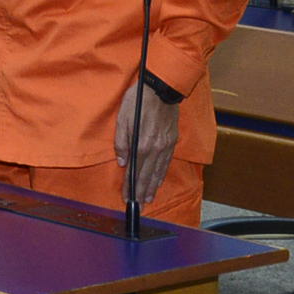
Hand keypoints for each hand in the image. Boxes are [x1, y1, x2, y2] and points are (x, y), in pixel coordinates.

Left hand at [115, 77, 181, 204]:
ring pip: (158, 172)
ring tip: (149, 198)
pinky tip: (159, 180)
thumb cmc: (138, 101)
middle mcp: (155, 150)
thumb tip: (121, 162)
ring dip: (153, 186)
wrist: (162, 89)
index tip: (127, 198)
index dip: (130, 186)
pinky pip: (167, 163)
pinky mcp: (172, 141)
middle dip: (141, 191)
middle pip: (147, 175)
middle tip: (138, 205)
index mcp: (141, 145)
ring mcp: (165, 147)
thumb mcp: (122, 118)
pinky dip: (162, 174)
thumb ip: (121, 142)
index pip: (134, 171)